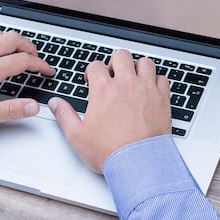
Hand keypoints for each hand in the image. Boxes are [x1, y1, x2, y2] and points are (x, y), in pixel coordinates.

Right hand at [48, 49, 170, 172]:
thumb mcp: (77, 136)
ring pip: (144, 62)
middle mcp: (126, 84)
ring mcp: (146, 89)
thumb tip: (56, 104)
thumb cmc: (111, 152)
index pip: (96, 65)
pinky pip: (163, 78)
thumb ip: (64, 116)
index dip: (92, 71)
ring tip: (133, 78)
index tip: (92, 80)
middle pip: (121, 55)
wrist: (139, 163)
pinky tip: (151, 89)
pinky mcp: (162, 99)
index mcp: (103, 89)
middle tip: (113, 75)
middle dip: (115, 62)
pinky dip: (156, 81)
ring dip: (138, 67)